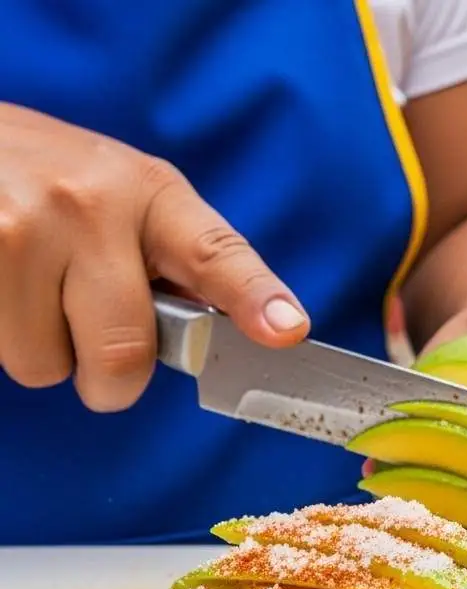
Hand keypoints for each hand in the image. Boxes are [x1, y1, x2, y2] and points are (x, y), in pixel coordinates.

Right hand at [0, 102, 307, 410]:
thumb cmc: (56, 179)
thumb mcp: (130, 197)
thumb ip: (182, 261)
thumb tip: (240, 331)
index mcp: (150, 194)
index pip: (215, 253)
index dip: (253, 298)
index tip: (287, 329)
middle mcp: (88, 207)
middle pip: (123, 353)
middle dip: (112, 379)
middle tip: (97, 348)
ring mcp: (19, 232)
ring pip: (46, 365)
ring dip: (43, 349)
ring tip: (34, 290)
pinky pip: (0, 351)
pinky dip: (5, 336)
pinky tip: (7, 289)